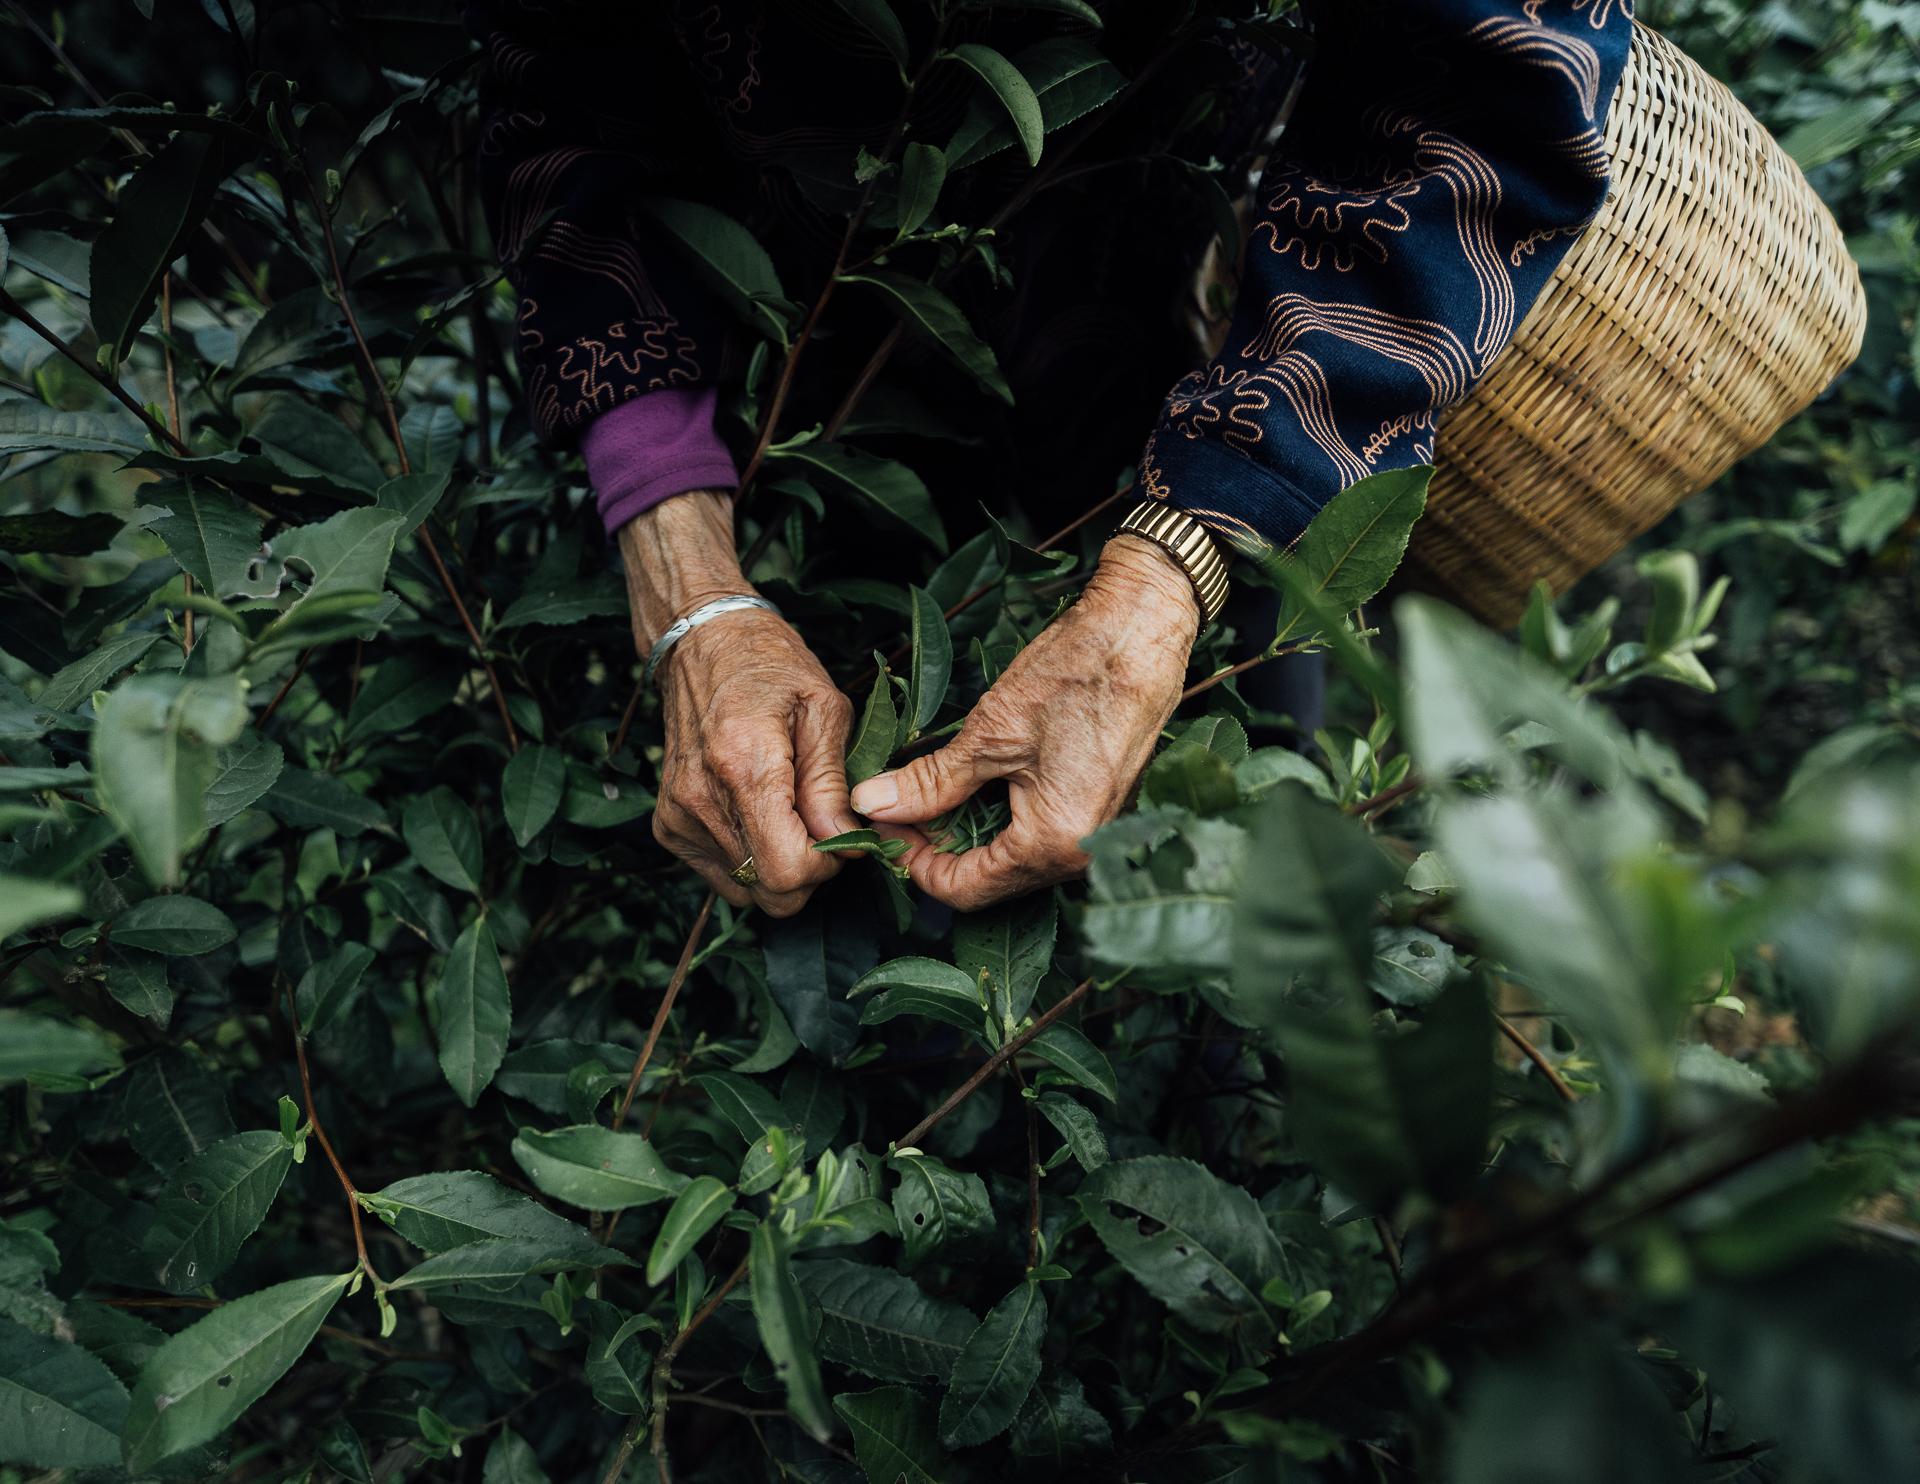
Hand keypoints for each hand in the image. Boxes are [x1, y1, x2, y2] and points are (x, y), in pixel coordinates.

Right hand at [622, 492, 858, 914]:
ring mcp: (679, 815)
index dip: (826, 865)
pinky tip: (759, 814)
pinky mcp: (667, 825)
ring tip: (790, 812)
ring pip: (746, 889)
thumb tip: (847, 841)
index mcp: (745, 765)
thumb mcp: (823, 708)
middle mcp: (702, 798)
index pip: (786, 871)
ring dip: (778, 865)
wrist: (702, 641)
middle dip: (807, 872)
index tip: (842, 833)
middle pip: (768, 891)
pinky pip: (721, 875)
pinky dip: (749, 859)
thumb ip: (832, 782)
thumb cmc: (770, 666)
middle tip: (822, 824)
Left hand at [851, 535, 1199, 909]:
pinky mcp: (1100, 812)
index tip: (881, 821)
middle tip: (897, 802)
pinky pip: (1039, 836)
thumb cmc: (1074, 676)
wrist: (1143, 634)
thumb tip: (872, 805)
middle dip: (937, 846)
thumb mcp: (991, 732)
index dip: (912, 861)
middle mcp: (1081, 855)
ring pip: (1012, 859)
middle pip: (989, 880)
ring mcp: (1096, 835)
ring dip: (966, 832)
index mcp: (1054, 844)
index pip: (963, 889)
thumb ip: (930, 782)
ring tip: (930, 788)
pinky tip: (975, 783)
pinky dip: (1000, 818)